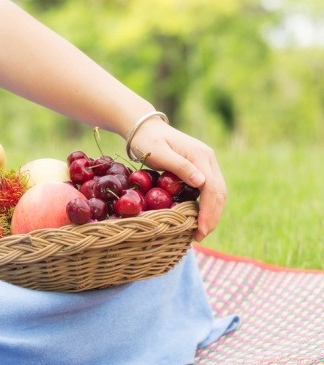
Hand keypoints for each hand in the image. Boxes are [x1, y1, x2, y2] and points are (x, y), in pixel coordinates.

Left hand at [128, 118, 226, 241]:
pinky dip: (207, 205)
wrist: (144, 128)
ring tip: (200, 232)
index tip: (200, 229)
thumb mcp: (159, 153)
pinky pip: (208, 189)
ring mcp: (205, 163)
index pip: (211, 187)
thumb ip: (179, 166)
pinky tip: (198, 218)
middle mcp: (208, 159)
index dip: (208, 210)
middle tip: (200, 236)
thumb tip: (201, 183)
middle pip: (219, 192)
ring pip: (217, 192)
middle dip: (212, 216)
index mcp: (200, 155)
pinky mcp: (200, 168)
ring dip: (212, 213)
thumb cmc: (147, 141)